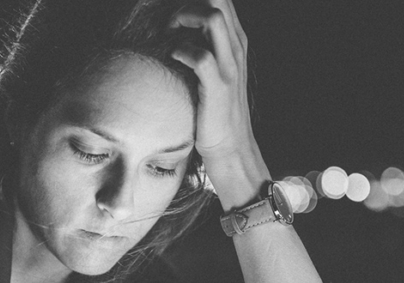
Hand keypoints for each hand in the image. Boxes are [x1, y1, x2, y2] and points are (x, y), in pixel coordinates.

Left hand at [171, 0, 269, 208]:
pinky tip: (171, 58)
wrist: (230, 146)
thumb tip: (173, 30)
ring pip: (213, 17)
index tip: (170, 14)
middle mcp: (236, 47)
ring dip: (184, 18)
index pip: (221, 0)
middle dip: (188, 3)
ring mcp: (229, 66)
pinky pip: (200, 56)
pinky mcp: (218, 86)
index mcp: (235, 40)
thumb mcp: (213, 71)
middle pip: (219, 0)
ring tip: (168, 34)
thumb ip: (203, 46)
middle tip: (170, 21)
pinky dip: (181, 51)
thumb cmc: (213, 109)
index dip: (193, 1)